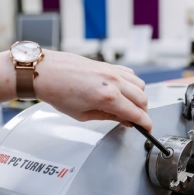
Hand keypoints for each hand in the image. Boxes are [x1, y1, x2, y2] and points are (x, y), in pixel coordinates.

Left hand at [34, 50, 151, 131]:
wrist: (46, 72)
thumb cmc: (58, 92)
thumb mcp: (83, 115)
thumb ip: (108, 117)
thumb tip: (123, 119)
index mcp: (107, 97)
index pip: (137, 114)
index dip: (145, 125)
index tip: (147, 129)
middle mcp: (113, 82)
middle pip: (143, 100)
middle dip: (142, 113)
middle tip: (134, 121)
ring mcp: (112, 71)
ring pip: (140, 86)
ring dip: (139, 98)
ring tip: (128, 106)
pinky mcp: (108, 65)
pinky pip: (130, 74)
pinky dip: (132, 84)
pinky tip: (123, 91)